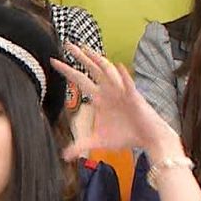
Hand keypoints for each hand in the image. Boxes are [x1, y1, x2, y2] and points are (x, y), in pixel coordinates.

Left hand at [51, 43, 179, 157]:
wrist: (147, 138)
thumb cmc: (125, 136)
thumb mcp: (98, 141)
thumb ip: (81, 145)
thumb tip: (65, 156)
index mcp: (99, 98)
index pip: (79, 81)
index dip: (67, 71)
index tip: (53, 61)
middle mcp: (108, 91)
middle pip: (91, 70)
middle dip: (80, 57)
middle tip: (67, 44)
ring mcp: (121, 92)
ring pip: (108, 72)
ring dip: (98, 61)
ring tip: (88, 50)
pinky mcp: (134, 98)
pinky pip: (128, 85)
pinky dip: (123, 77)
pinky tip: (118, 66)